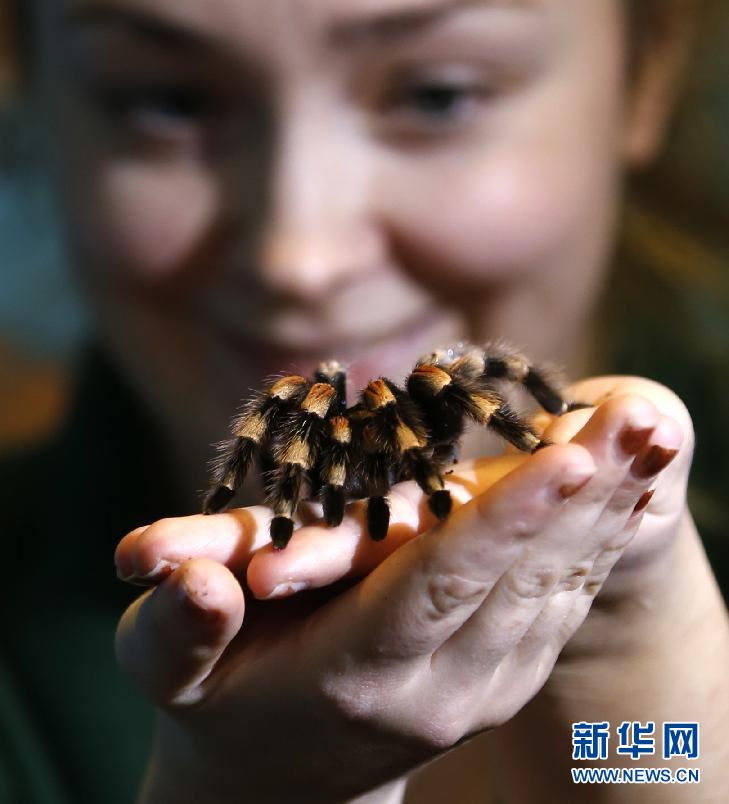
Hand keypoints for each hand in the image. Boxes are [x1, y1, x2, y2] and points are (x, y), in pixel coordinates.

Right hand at [115, 379, 683, 801]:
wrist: (277, 779)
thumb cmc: (216, 698)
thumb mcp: (168, 668)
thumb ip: (179, 623)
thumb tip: (192, 576)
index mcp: (356, 672)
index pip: (441, 584)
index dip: (501, 520)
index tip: (567, 457)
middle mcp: (438, 689)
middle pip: (525, 580)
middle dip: (588, 495)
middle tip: (645, 416)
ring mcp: (482, 690)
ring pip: (561, 589)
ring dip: (609, 510)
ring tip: (651, 432)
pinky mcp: (503, 679)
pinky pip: (563, 603)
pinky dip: (600, 539)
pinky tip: (627, 483)